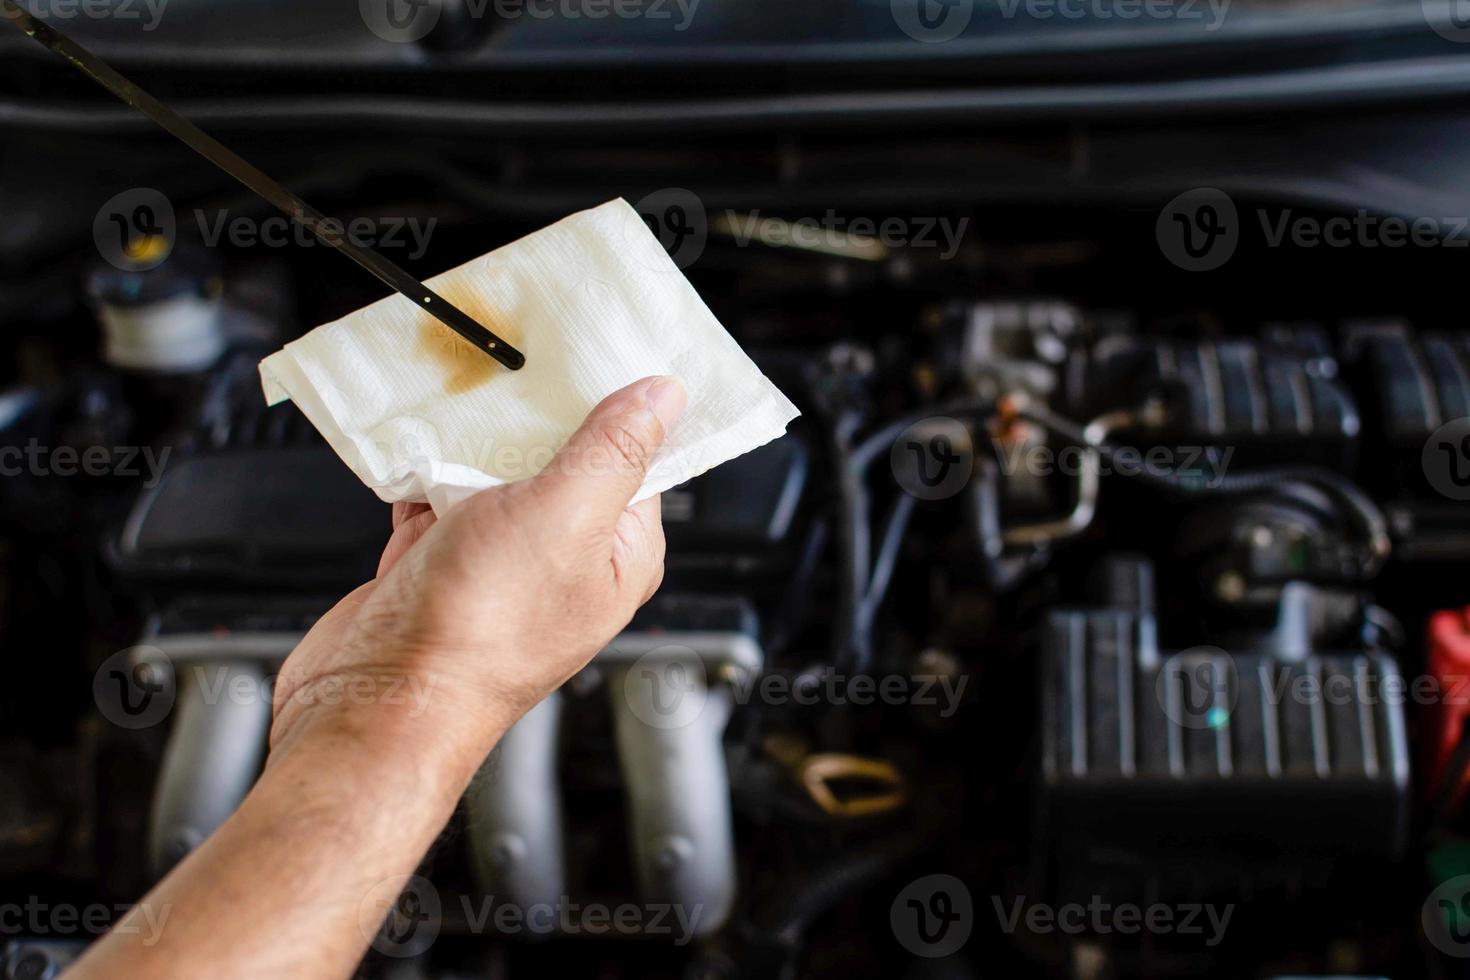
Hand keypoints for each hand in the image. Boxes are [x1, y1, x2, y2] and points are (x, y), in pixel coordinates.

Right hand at [268, 375, 686, 781]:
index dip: (615, 404)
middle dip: (533, 416)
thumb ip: (614, 449)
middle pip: (560, 456)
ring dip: (469, 441)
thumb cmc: (480, 632)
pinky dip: (421, 470)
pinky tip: (412, 453)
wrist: (377, 700)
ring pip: (492, 471)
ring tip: (455, 409)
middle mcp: (564, 558)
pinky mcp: (439, 561)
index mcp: (618, 553)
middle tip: (514, 367)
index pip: (635, 458)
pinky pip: (436, 493)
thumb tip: (663, 395)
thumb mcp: (565, 514)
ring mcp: (499, 561)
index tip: (595, 350)